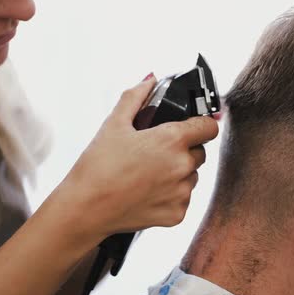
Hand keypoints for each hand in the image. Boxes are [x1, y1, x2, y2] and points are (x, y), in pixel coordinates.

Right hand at [53, 75, 218, 240]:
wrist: (85, 209)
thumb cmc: (97, 166)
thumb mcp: (114, 124)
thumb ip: (136, 98)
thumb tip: (150, 80)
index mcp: (172, 140)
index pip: (208, 127)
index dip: (200, 125)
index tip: (190, 127)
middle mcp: (183, 166)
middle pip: (199, 153)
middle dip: (184, 150)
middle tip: (156, 153)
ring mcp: (181, 193)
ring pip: (192, 177)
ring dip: (178, 174)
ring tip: (148, 174)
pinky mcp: (177, 215)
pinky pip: (182, 199)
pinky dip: (170, 196)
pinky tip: (147, 193)